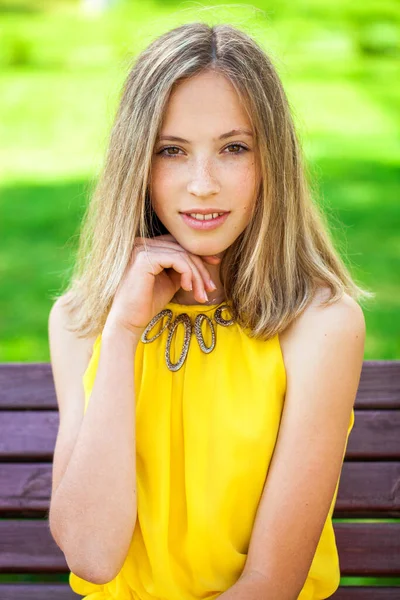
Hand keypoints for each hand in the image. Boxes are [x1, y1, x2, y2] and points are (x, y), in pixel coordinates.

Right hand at [106, 234, 221, 335]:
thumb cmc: (147, 304)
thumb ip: (181, 268)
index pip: (177, 244)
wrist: (128, 321)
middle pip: (182, 248)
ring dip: (197, 276)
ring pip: (182, 255)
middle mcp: (141, 243)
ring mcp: (141, 249)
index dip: (198, 254)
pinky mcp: (144, 258)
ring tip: (201, 295)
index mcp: (146, 247)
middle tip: (210, 288)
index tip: (214, 264)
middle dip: (201, 268)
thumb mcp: (169, 281)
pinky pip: (177, 260)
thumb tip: (202, 262)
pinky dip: (188, 274)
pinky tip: (188, 288)